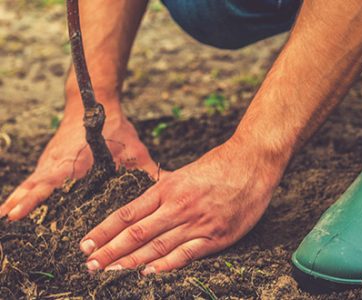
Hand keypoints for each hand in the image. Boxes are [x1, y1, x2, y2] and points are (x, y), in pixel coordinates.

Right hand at [0, 111, 157, 220]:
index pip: (51, 181)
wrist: (94, 100)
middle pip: (35, 185)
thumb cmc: (115, 126)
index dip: (34, 197)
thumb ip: (148, 170)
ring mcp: (52, 159)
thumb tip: (170, 183)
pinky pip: (35, 176)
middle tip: (8, 221)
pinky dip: (25, 190)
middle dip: (21, 203)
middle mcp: (59, 161)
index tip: (17, 212)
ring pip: (31, 181)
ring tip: (5, 217)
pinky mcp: (51, 158)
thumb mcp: (134, 149)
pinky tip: (16, 203)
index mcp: (76, 161)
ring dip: (18, 198)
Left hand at [79, 136, 288, 273]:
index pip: (128, 213)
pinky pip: (187, 253)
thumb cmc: (218, 165)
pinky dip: (166, 265)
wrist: (251, 162)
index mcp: (167, 189)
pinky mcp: (217, 236)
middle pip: (136, 232)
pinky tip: (148, 273)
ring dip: (130, 261)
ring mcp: (197, 222)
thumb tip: (144, 201)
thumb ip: (164, 189)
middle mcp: (177, 206)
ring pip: (157, 246)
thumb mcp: (185, 172)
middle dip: (110, 250)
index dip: (105, 230)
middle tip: (89, 264)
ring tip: (109, 272)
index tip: (86, 243)